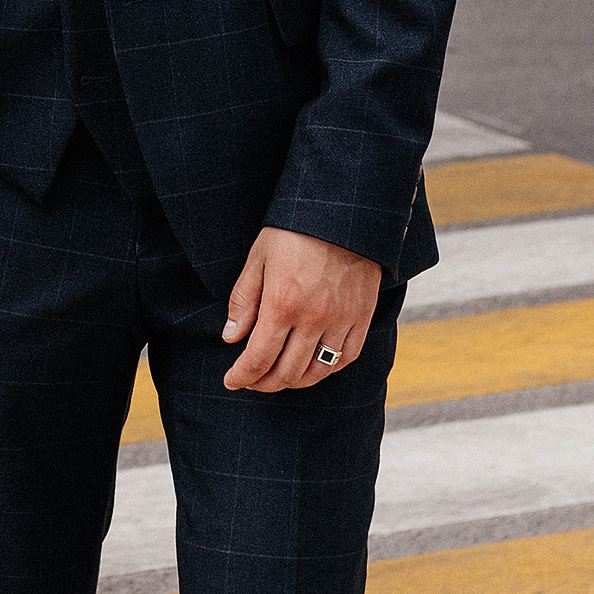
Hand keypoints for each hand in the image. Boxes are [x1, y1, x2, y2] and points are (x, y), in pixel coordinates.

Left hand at [221, 227, 380, 393]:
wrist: (344, 211)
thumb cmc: (294, 230)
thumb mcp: (259, 257)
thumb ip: (244, 300)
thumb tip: (231, 337)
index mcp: (282, 304)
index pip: (258, 359)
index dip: (241, 376)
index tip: (231, 380)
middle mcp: (313, 319)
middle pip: (286, 373)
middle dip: (263, 383)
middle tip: (252, 380)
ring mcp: (342, 320)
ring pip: (317, 372)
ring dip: (294, 382)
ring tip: (279, 377)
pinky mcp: (362, 316)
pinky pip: (346, 358)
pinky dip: (327, 370)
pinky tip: (314, 366)